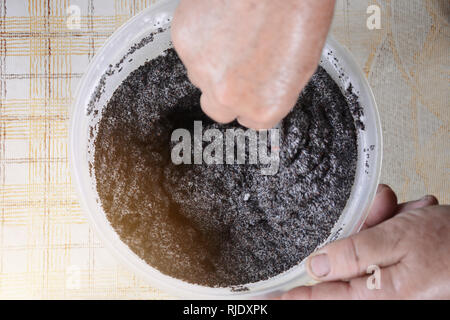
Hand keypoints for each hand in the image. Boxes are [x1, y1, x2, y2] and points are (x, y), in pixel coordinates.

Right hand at [171, 0, 334, 128]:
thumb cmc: (299, 10)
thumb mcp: (301, 65)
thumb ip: (273, 90)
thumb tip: (261, 91)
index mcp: (264, 107)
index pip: (250, 121)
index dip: (252, 100)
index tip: (253, 87)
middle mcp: (229, 97)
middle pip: (217, 108)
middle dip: (226, 91)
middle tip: (239, 63)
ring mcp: (202, 70)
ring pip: (200, 75)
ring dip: (213, 61)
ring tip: (234, 31)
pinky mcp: (184, 40)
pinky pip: (190, 47)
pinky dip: (202, 36)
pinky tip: (222, 18)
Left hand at [281, 184, 449, 298]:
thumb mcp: (399, 241)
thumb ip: (353, 254)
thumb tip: (316, 266)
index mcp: (374, 294)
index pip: (318, 297)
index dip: (290, 297)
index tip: (264, 299)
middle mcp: (379, 291)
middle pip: (342, 262)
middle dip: (355, 231)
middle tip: (378, 211)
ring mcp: (390, 279)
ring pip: (363, 247)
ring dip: (378, 224)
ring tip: (404, 211)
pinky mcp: (399, 268)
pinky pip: (381, 245)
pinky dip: (392, 226)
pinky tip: (413, 215)